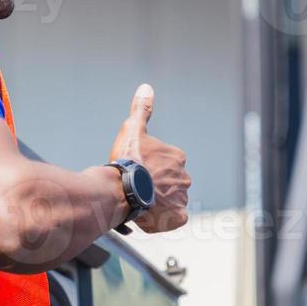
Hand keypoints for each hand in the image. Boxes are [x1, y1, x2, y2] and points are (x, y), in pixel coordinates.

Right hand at [109, 83, 189, 232]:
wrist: (122, 189)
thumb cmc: (127, 159)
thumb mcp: (133, 129)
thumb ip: (141, 110)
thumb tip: (146, 88)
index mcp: (177, 157)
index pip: (166, 162)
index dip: (150, 167)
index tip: (138, 170)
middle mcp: (184, 177)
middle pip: (169, 181)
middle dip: (156, 185)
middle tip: (137, 187)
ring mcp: (181, 198)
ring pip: (171, 199)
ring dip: (159, 201)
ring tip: (140, 202)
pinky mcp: (178, 216)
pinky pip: (176, 217)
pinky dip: (166, 217)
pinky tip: (151, 214)